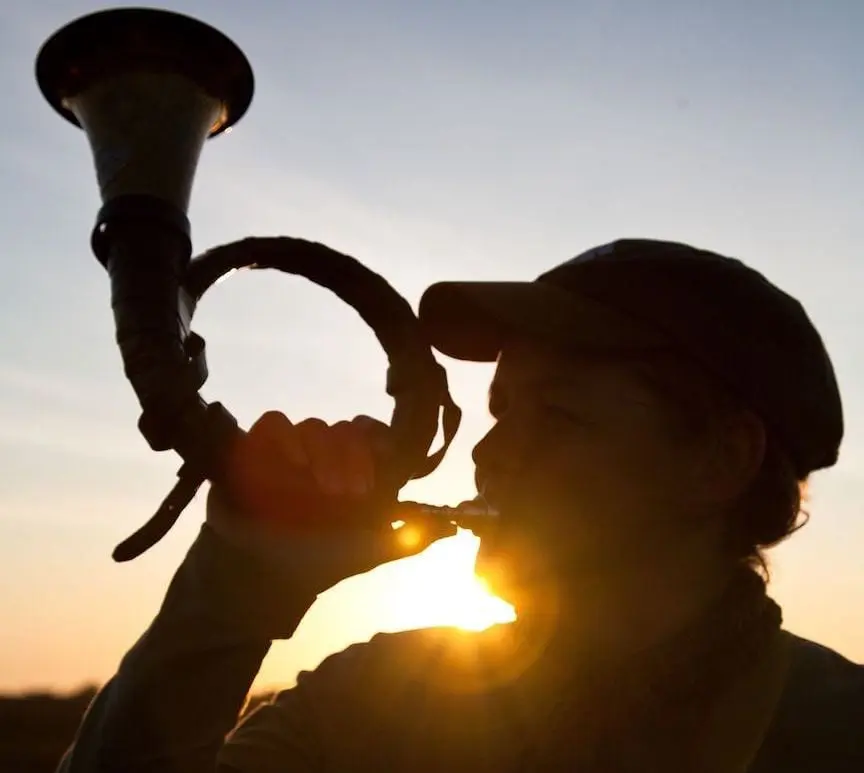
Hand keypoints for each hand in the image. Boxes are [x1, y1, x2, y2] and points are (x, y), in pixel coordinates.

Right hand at [207, 411, 454, 595]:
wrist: (262, 579)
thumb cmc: (317, 564)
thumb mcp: (370, 553)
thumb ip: (409, 539)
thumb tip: (452, 528)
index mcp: (353, 471)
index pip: (371, 434)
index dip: (380, 438)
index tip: (386, 459)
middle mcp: (324, 457)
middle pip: (346, 430)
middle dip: (353, 458)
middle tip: (350, 494)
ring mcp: (291, 451)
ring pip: (315, 426)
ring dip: (323, 455)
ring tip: (319, 490)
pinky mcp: (257, 449)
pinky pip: (274, 424)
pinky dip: (285, 439)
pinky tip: (292, 467)